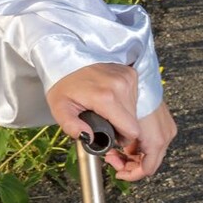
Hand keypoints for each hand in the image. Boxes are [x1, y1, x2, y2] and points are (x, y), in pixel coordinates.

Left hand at [45, 65, 177, 182]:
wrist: (70, 59)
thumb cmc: (64, 83)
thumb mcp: (59, 108)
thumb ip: (71, 127)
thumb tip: (88, 138)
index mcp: (106, 96)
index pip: (131, 130)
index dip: (124, 142)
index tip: (115, 143)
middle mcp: (123, 86)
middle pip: (140, 125)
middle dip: (131, 138)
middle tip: (116, 140)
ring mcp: (130, 79)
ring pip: (143, 116)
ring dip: (134, 125)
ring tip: (118, 128)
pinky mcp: (133, 76)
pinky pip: (141, 103)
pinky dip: (135, 114)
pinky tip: (122, 116)